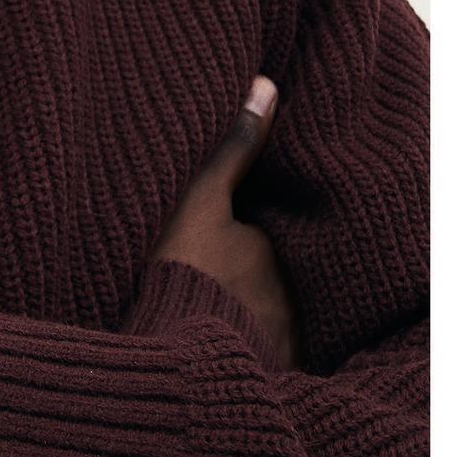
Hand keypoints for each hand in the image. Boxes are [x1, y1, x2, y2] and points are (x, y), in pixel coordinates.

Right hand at [148, 75, 303, 368]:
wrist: (169, 361)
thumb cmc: (182, 272)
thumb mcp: (199, 200)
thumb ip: (232, 146)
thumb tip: (266, 86)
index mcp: (272, 248)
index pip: (267, 225)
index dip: (246, 219)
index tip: (222, 219)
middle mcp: (286, 295)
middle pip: (268, 267)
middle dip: (248, 263)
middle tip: (211, 259)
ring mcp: (275, 337)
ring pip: (262, 307)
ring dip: (243, 302)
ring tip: (205, 297)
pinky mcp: (255, 371)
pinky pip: (252, 346)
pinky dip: (237, 336)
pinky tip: (207, 330)